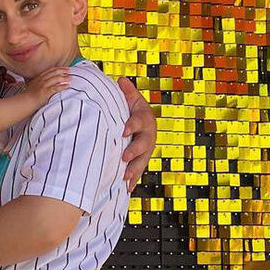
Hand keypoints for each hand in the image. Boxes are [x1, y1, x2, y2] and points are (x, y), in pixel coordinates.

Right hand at [23, 67, 72, 106]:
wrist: (25, 102)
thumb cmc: (29, 95)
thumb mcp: (33, 85)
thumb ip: (39, 82)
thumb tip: (47, 81)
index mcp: (39, 77)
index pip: (51, 70)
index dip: (59, 68)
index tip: (65, 69)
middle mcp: (42, 79)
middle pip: (54, 72)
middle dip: (63, 71)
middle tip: (69, 71)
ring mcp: (43, 85)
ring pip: (56, 79)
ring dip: (64, 78)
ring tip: (70, 78)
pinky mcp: (46, 92)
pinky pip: (56, 88)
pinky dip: (63, 86)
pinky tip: (67, 86)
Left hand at [118, 77, 157, 191]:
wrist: (137, 123)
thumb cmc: (130, 109)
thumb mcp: (130, 99)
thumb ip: (126, 93)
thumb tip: (121, 80)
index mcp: (145, 119)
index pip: (139, 121)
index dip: (132, 125)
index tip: (123, 131)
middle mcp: (148, 135)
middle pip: (144, 144)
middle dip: (135, 151)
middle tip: (124, 157)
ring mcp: (146, 150)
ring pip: (143, 160)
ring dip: (135, 169)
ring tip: (125, 177)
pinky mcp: (141, 161)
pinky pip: (139, 172)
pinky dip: (133, 180)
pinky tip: (127, 189)